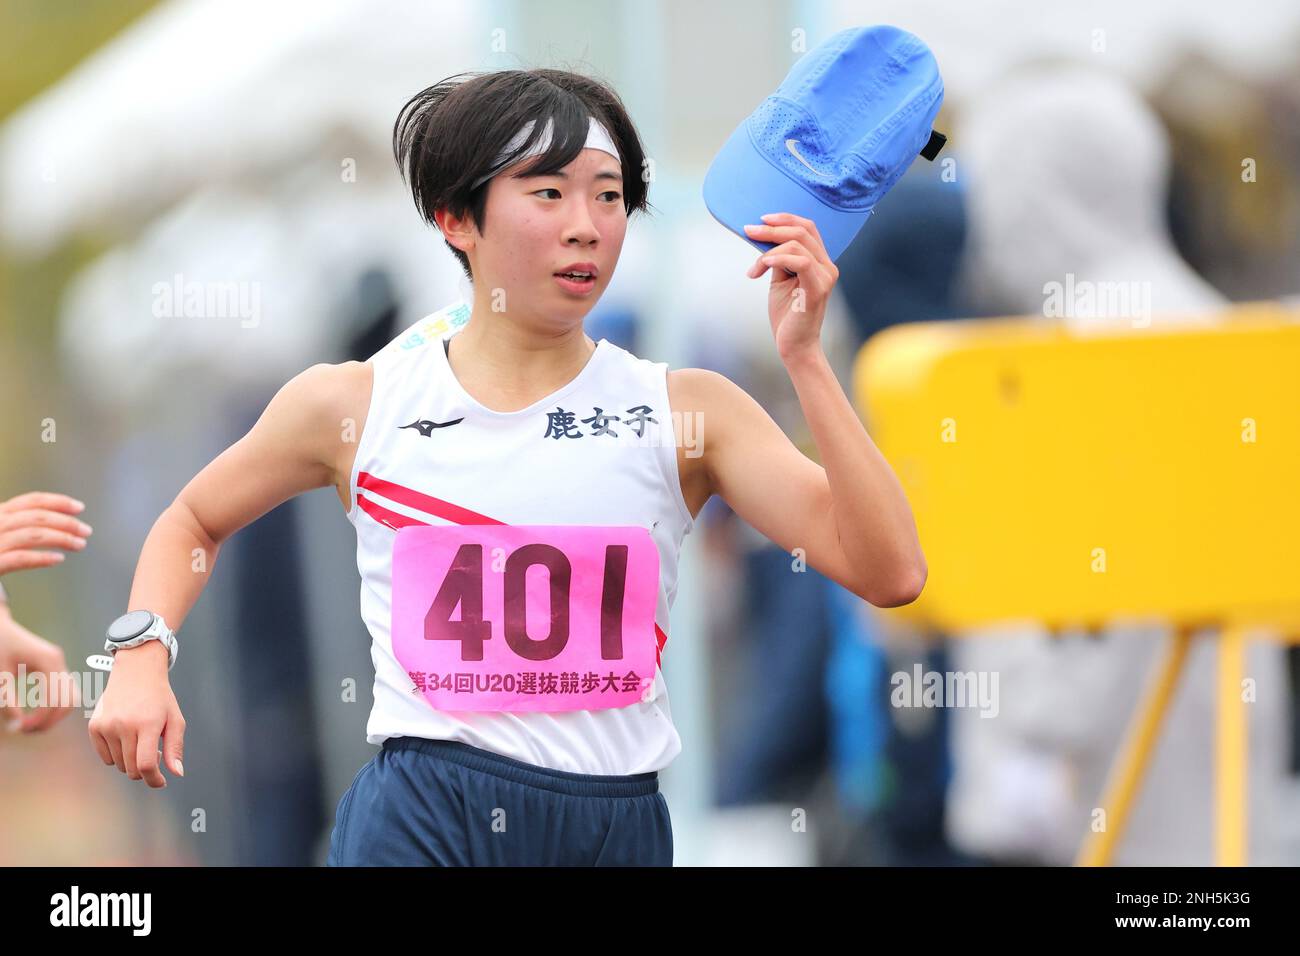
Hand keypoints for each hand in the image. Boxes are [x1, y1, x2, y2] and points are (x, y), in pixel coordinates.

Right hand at [0, 492, 90, 573]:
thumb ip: (22, 524)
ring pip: (32, 535)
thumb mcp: (5, 532)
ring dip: (61, 538)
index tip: (80, 508)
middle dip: (66, 522)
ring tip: (79, 544)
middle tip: (86, 531)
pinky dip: (42, 557)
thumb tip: (61, 521)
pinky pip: (20, 558)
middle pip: (36, 517)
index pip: (31, 501)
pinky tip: (58, 558)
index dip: (58, 502)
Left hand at [0, 603, 77, 732]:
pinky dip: (56, 707)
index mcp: (48, 661)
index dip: (39, 719)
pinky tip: (37, 712)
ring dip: (55, 716)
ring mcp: (60, 665)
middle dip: (50, 721)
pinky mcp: (56, 669)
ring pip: (71, 699)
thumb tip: (17, 725)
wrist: (0, 628)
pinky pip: (66, 693)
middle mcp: (59, 663)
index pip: (54, 700)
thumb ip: (8, 700)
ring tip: (32, 724)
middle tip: (26, 729)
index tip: (19, 728)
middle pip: (68, 702)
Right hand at [88, 642, 184, 787]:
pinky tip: (126, 740)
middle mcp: (124, 725)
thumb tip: (177, 774)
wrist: (136, 672)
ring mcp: (106, 726)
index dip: (154, 779)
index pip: (145, 765)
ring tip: (142, 743)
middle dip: (145, 770)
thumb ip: (176, 747)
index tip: (161, 781)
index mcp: (148, 724)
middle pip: (131, 768)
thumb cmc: (160, 698)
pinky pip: (105, 757)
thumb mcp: (176, 719)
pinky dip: (117, 756)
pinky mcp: (94, 727)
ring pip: (119, 764)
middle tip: (155, 754)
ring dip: (131, 762)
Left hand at [743, 212, 839, 362]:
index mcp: (820, 262)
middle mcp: (827, 266)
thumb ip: (778, 259)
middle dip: (772, 228)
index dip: (785, 218)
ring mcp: (825, 276)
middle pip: (803, 230)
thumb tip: (764, 238)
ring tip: (754, 269)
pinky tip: (761, 267)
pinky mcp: (818, 288)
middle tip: (748, 230)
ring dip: (768, 250)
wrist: (794, 346)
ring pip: (798, 244)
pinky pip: (801, 261)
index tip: (761, 220)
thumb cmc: (787, 316)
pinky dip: (777, 259)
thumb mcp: (780, 280)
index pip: (808, 228)